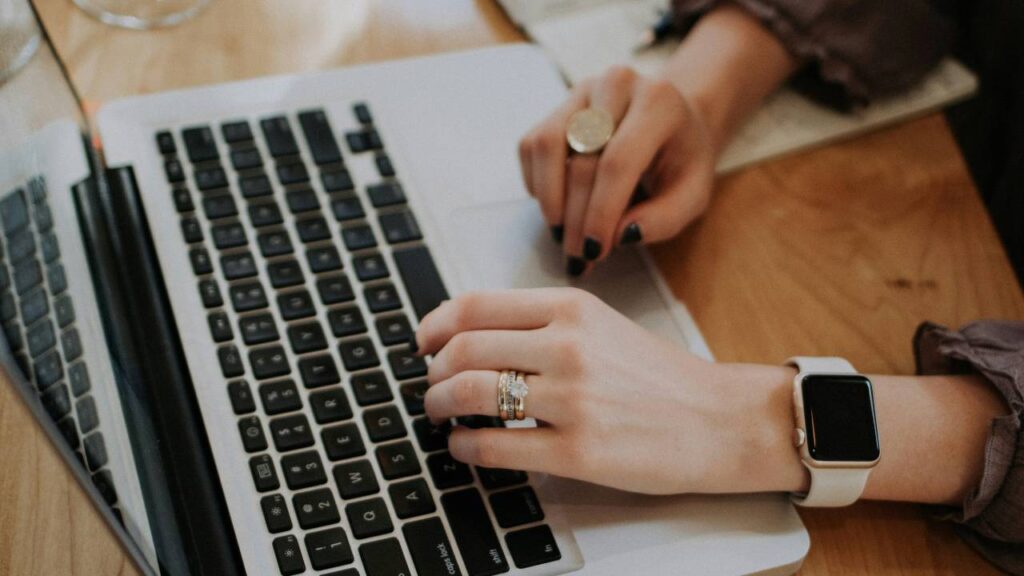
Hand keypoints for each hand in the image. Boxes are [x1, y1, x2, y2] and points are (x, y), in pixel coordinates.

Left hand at [414, 288, 803, 494]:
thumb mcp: (602, 326)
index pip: (475, 305)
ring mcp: (573, 400)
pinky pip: (495, 447)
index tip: (423, 342)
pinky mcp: (578, 451)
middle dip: (432, 371)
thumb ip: (542, 324)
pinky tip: (463, 448)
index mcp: (572, 309)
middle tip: (430, 385)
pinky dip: (464, 448)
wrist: (719, 420)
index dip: (435, 325)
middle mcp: (568, 347)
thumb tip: (472, 335)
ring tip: (440, 414)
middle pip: (463, 349)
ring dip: (439, 406)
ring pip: (471, 394)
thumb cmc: (659, 376)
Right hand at [518, 67, 715, 275]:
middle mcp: (617, 85)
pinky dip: (538, 183)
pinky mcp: (558, 105)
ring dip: (550, 199)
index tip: (595, 251)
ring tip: (563, 233)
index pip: (618, 161)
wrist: (673, 120)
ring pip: (547, 146)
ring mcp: (583, 91)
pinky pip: (531, 146)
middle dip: (576, 218)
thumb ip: (665, 219)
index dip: (601, 211)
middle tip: (578, 256)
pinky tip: (559, 205)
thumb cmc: (682, 160)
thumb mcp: (693, 194)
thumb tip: (621, 235)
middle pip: (582, 160)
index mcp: (659, 103)